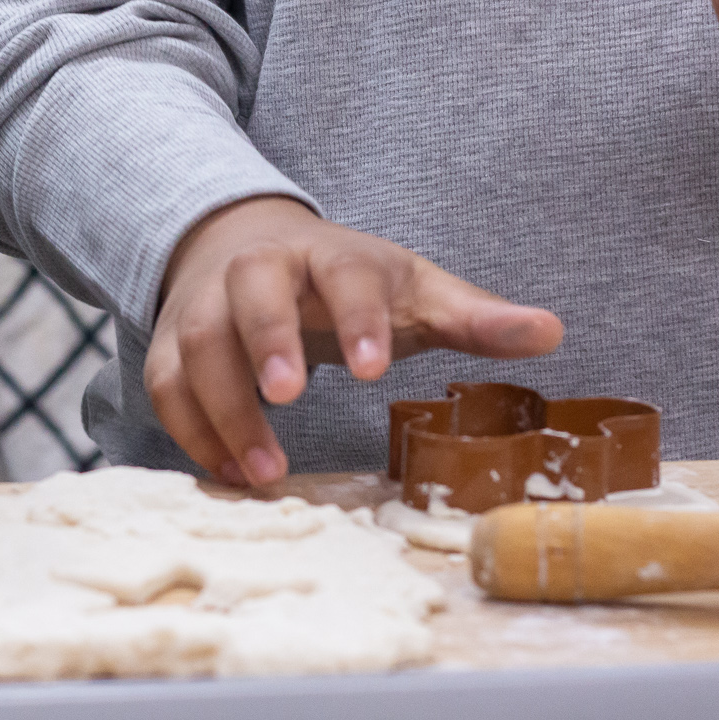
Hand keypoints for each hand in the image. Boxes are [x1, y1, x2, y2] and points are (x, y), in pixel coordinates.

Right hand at [146, 197, 563, 485]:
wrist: (244, 245)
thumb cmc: (345, 283)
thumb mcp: (413, 289)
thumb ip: (473, 317)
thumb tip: (551, 331)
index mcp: (328, 254)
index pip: (341, 274)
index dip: (356, 317)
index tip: (374, 368)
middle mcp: (257, 270)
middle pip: (251, 293)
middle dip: (266, 342)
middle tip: (289, 397)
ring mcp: (206, 304)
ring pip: (197, 345)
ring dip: (224, 407)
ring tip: (261, 471)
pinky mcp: (171, 342)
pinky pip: (166, 385)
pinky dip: (190, 431)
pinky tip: (229, 474)